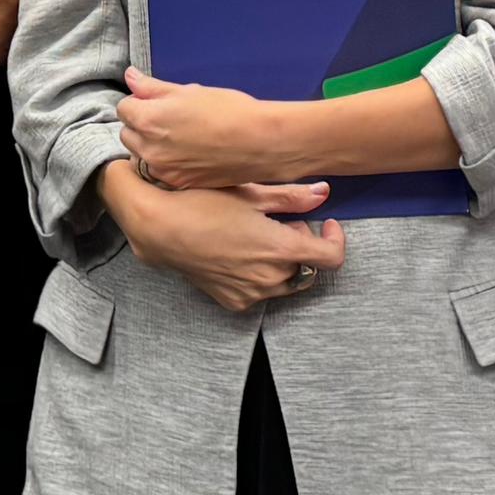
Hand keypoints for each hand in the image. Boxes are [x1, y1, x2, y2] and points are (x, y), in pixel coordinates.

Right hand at [101, 165, 340, 315]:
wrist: (159, 228)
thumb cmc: (202, 203)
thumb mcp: (250, 194)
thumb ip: (291, 197)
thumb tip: (324, 192)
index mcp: (280, 250)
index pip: (331, 258)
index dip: (335, 239)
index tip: (326, 224)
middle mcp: (270, 278)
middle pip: (307, 267)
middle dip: (302, 245)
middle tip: (281, 223)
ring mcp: (251, 294)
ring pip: (285, 281)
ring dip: (283, 262)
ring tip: (257, 237)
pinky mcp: (233, 302)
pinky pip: (261, 291)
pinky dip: (260, 275)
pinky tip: (239, 253)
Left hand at [115, 72, 296, 193]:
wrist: (260, 143)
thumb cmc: (228, 110)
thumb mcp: (189, 91)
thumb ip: (153, 88)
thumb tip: (130, 76)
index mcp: (148, 120)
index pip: (124, 108)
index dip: (139, 102)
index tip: (157, 103)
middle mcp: (149, 149)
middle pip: (127, 133)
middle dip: (141, 126)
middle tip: (169, 120)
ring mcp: (162, 170)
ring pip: (141, 155)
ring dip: (150, 146)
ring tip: (178, 139)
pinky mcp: (177, 184)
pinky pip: (159, 172)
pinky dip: (165, 164)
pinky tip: (187, 156)